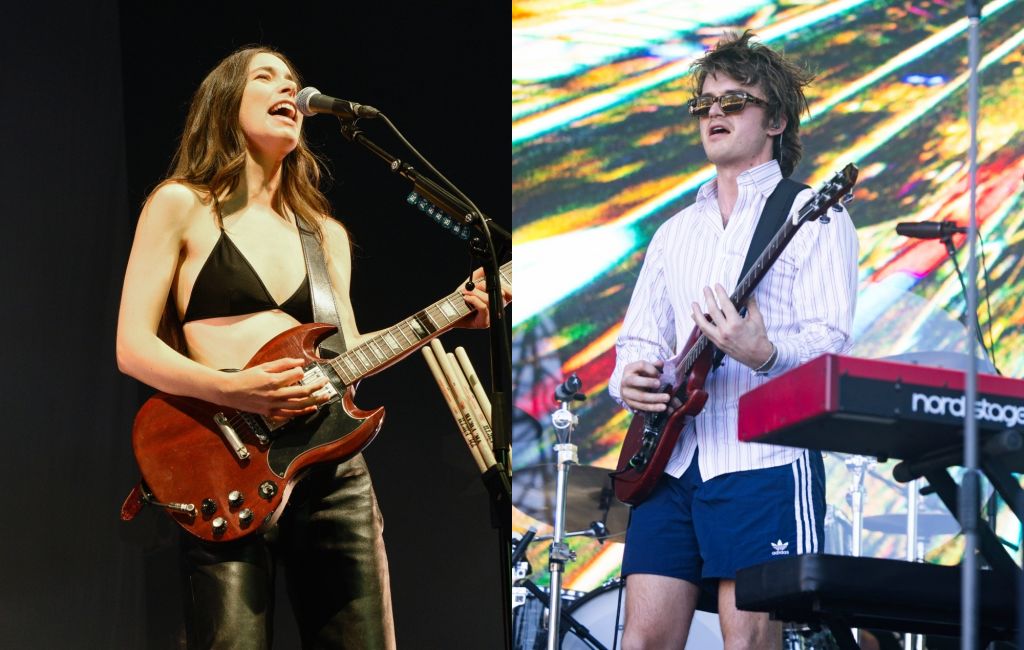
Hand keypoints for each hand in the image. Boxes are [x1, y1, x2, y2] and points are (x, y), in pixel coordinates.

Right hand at [216, 357, 330, 419]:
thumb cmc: (246, 377)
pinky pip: (290, 415)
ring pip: (299, 405)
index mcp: (273, 381)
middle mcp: (275, 395)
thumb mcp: (264, 366)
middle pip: (302, 392)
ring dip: (314, 401)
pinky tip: (311, 408)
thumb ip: (284, 363)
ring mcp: (273, 406)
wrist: (230, 391)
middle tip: (326, 382)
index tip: (303, 370)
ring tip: (325, 397)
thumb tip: (300, 362)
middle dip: (317, 387)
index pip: (296, 375)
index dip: (302, 371)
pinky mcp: (271, 413)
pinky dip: (302, 412)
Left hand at [458, 267, 511, 328]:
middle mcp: (496, 309)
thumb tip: (485, 267)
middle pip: (500, 295)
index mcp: (497, 300)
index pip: (510, 294)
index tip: (497, 280)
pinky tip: (466, 298)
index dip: (507, 287)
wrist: (449, 314)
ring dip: (476, 293)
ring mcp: (491, 317)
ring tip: (465, 292)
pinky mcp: (484, 323)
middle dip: (485, 286)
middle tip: (475, 285)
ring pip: (489, 300)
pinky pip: (483, 307)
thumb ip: (479, 275)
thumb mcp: (470, 284)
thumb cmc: (460, 300)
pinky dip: (474, 300)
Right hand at [619, 360, 671, 412]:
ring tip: (667, 398)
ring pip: (640, 396)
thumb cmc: (640, 376)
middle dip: (648, 382)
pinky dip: (653, 407)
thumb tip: (661, 364)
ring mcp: (626, 393)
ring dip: (655, 398)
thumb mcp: (645, 369)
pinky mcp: (630, 404)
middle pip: (635, 381)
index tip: (659, 374)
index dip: (651, 369)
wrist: (627, 387)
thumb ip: (654, 366)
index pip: (641, 365)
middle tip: (660, 384)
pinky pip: (642, 406)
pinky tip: (663, 407)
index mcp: (629, 369)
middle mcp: (625, 381)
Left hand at [691, 285, 773, 369]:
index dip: (720, 293)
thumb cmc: (759, 338)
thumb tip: (748, 294)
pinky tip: (695, 317)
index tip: (717, 286)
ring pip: (703, 324)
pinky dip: (699, 323)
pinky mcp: (717, 344)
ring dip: (697, 312)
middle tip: (705, 289)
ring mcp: (719, 338)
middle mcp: (725, 331)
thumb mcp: (757, 319)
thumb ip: (751, 305)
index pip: (725, 304)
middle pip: (713, 311)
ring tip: (693, 303)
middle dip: (708, 298)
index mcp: (736, 323)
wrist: (758, 357)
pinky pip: (705, 332)